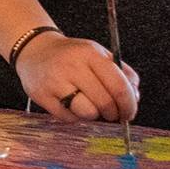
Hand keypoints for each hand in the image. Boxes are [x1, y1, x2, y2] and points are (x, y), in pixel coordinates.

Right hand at [15, 31, 139, 123]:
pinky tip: (70, 104)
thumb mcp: (98, 54)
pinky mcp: (41, 95)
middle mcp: (71, 66)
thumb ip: (122, 73)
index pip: (118, 85)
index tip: (130, 112)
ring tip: (89, 105)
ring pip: (87, 113)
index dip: (129, 104)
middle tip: (113, 114)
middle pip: (104, 102)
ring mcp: (54, 81)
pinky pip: (68, 118)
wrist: (34, 50)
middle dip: (114, 113)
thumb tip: (135, 97)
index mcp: (89, 54)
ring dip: (93, 114)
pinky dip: (75, 116)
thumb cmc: (72, 55)